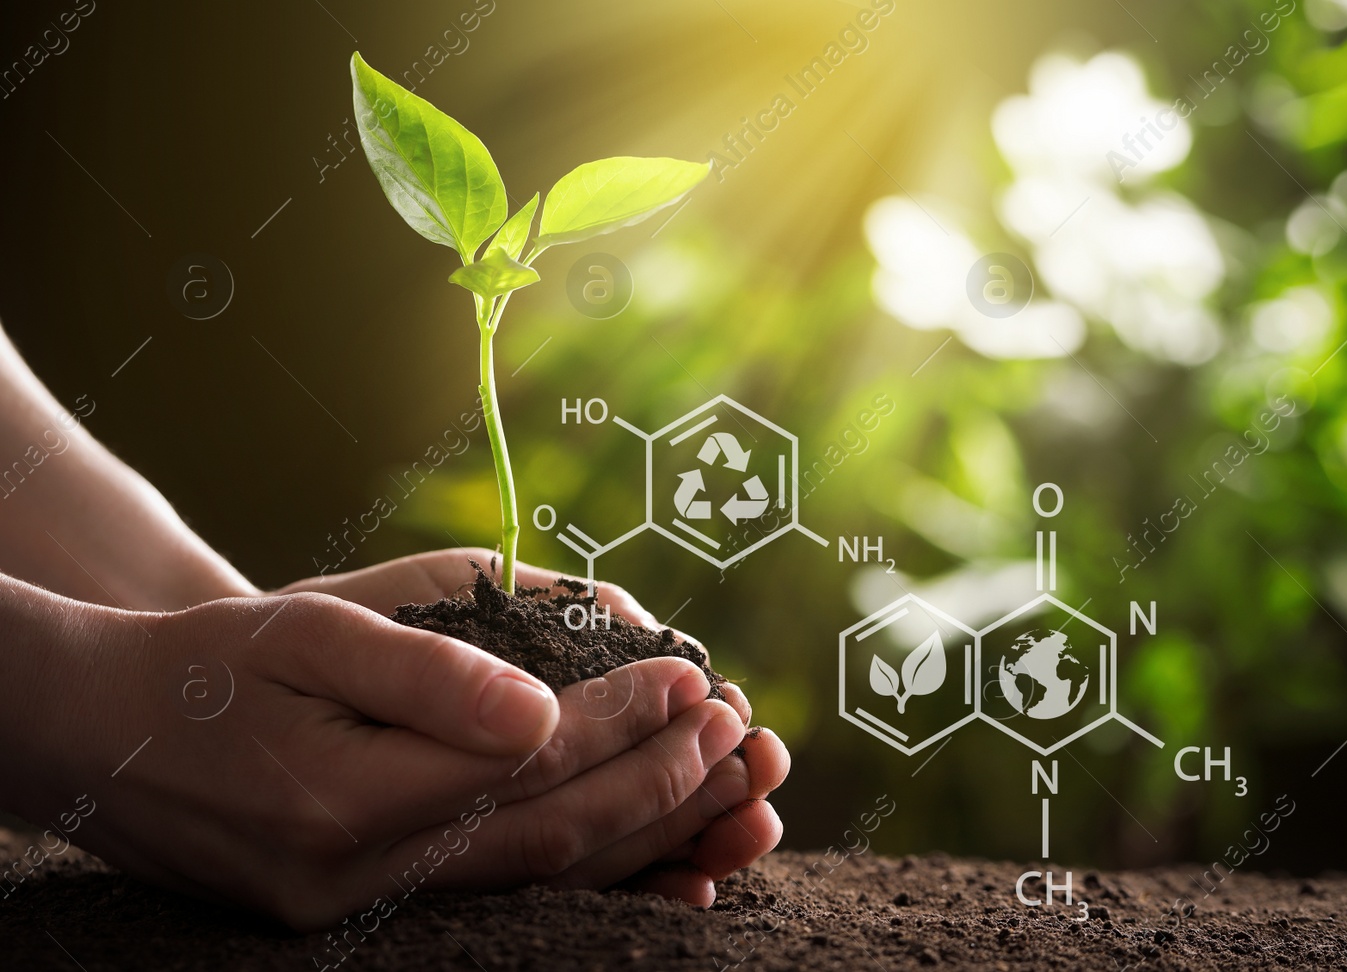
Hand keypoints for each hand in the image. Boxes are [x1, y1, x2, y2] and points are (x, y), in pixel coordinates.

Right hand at [0, 575, 750, 928]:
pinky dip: (587, 876)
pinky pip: (502, 901)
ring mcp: (358, 912)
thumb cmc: (209, 664)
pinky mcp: (362, 918)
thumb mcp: (306, 633)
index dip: (619, 719)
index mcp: (342, 799)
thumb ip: (428, 674)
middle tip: (732, 728)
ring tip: (721, 785)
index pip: (522, 763)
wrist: (103, 736)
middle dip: (655, 781)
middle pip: (548, 838)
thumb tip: (548, 710)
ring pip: (538, 884)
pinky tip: (658, 857)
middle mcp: (356, 877)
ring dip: (642, 834)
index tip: (691, 674)